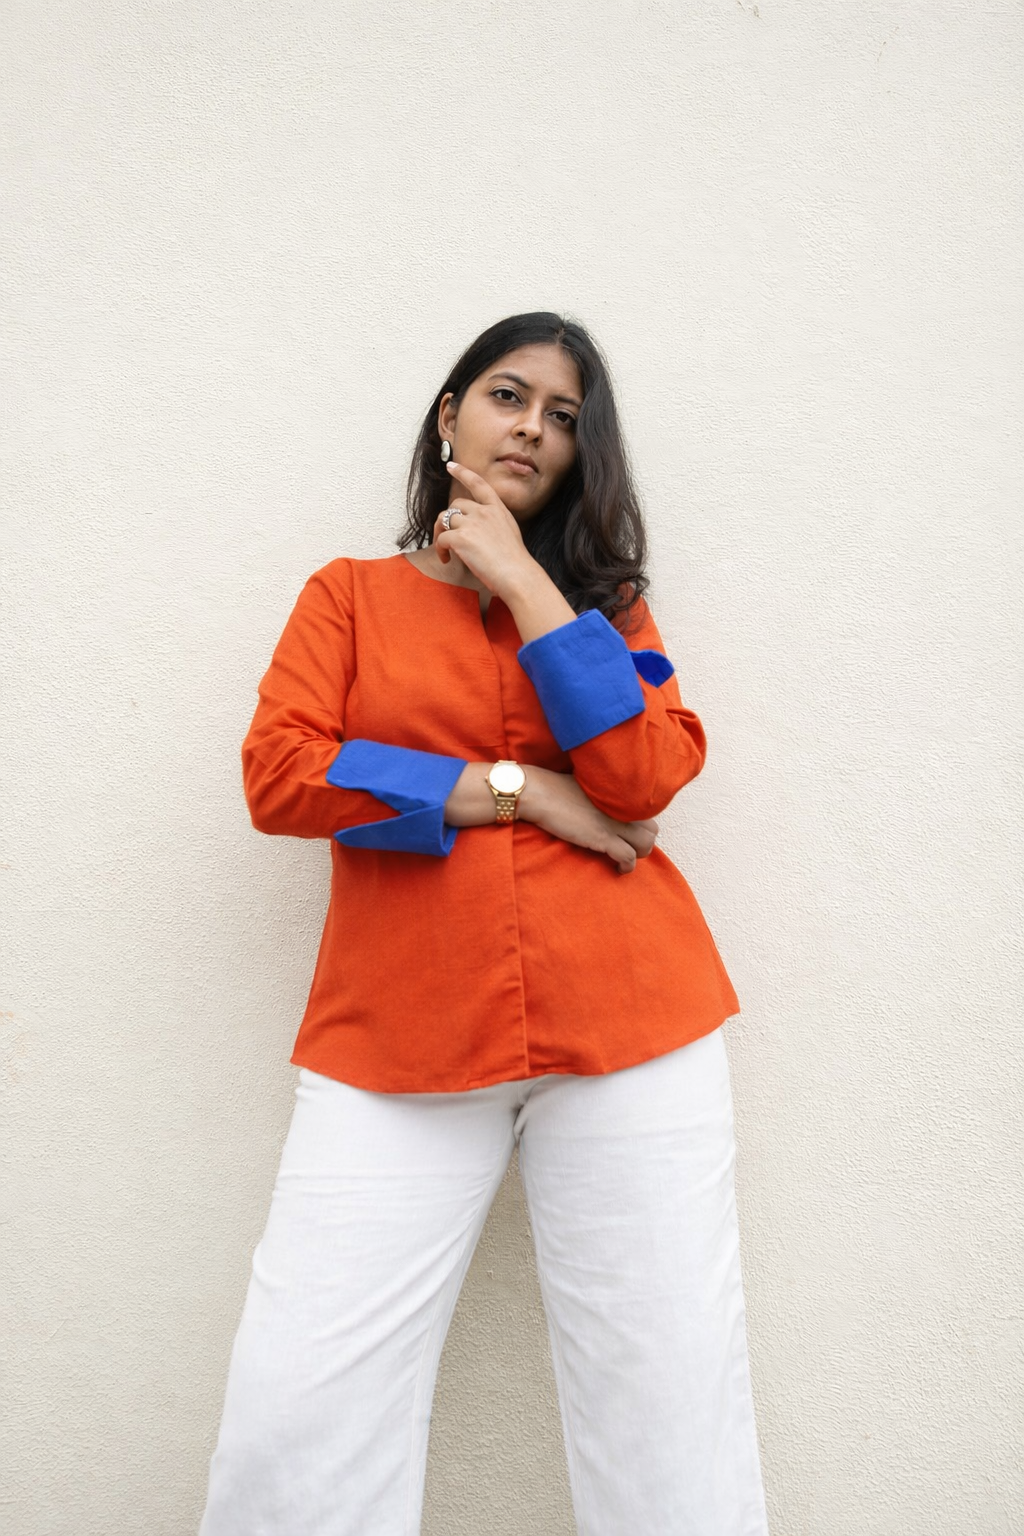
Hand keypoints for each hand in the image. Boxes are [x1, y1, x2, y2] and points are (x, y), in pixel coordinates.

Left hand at [434, 462, 537, 600]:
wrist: (517, 576)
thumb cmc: (515, 562)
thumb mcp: (510, 533)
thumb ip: (493, 524)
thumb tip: (477, 530)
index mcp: (498, 509)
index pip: (478, 484)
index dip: (463, 473)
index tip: (450, 466)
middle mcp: (484, 512)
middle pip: (455, 505)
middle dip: (447, 519)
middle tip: (446, 537)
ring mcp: (472, 523)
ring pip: (444, 520)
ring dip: (439, 534)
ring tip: (445, 551)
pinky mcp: (461, 538)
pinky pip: (441, 538)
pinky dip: (440, 550)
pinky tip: (446, 560)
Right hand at [518, 766, 658, 873]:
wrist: (539, 792)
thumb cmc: (555, 787)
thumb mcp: (586, 785)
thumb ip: (601, 795)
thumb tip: (602, 804)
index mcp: (619, 793)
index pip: (646, 812)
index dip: (639, 826)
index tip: (627, 834)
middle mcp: (622, 807)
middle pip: (652, 829)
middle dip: (643, 842)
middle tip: (628, 848)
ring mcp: (614, 822)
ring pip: (646, 844)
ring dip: (638, 855)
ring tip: (624, 859)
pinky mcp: (603, 837)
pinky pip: (628, 857)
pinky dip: (627, 867)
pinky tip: (618, 869)